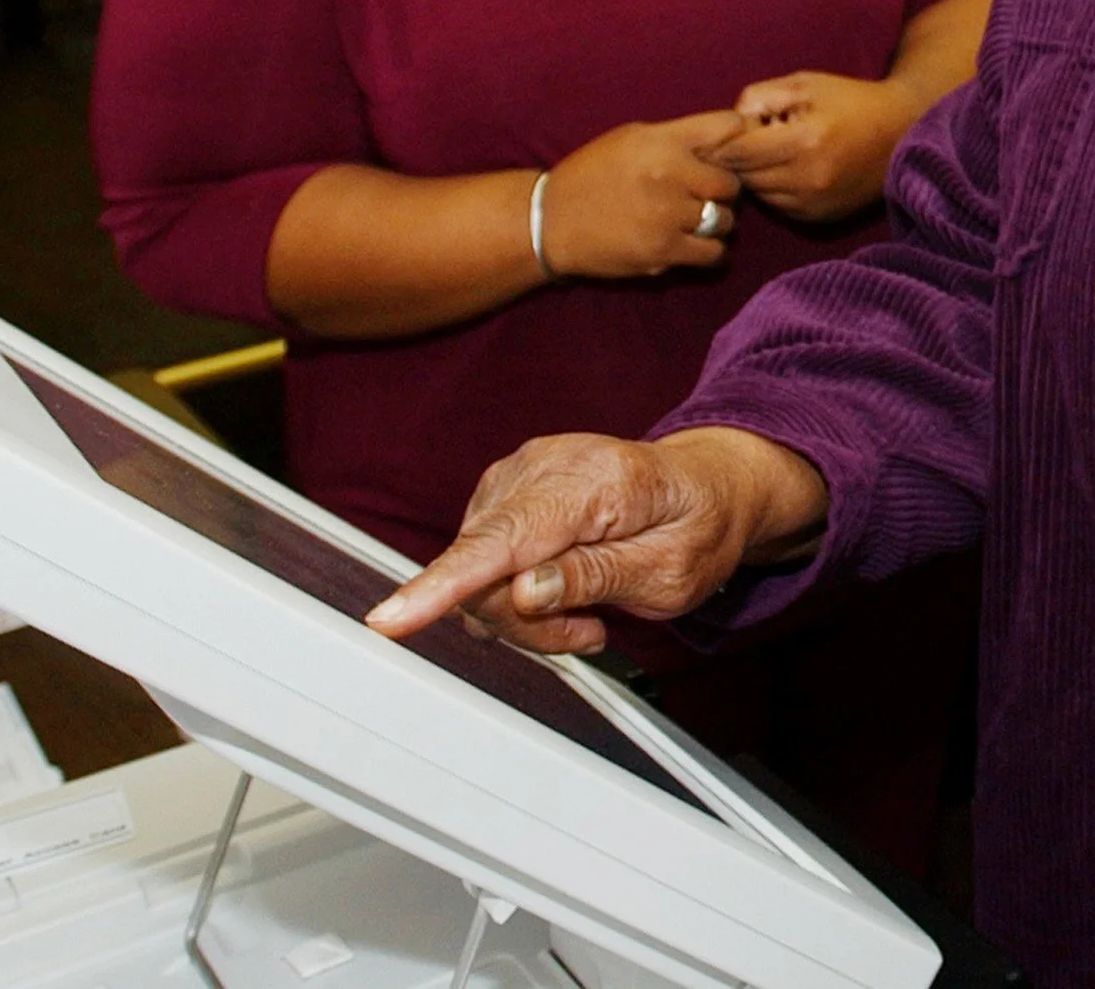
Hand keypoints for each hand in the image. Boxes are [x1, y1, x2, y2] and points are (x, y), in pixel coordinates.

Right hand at [364, 427, 828, 653]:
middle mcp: (546, 464)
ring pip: (478, 569)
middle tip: (590, 631)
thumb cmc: (695, 526)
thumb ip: (593, 577)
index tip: (390, 619)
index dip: (445, 585)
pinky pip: (484, 556)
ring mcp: (520, 471)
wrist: (704, 485)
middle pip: (484, 566)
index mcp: (595, 481)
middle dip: (525, 620)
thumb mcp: (669, 571)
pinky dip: (516, 589)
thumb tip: (520, 592)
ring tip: (587, 609)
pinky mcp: (506, 487)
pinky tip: (560, 589)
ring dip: (522, 610)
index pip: (504, 541)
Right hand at [542, 111, 745, 278]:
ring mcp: (669, 215)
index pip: (727, 126)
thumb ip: (676, 138)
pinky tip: (692, 243)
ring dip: (716, 222)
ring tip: (695, 221)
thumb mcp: (631, 139)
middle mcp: (670, 173)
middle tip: (708, 196)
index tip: (731, 153)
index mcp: (662, 140)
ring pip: (725, 220)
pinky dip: (709, 250)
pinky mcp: (664, 252)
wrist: (551, 221)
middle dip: (725, 191)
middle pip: (732, 183)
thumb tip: (723, 139)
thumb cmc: (592, 174)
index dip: (737, 139)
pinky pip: (714, 253)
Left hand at [704, 72, 921, 221]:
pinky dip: (774, 190)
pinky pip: (777, 206)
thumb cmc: (850, 101)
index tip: (719, 133)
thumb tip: (731, 122)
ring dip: (755, 176)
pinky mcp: (819, 217)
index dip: (722, 143)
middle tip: (747, 139)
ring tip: (770, 152)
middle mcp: (807, 178)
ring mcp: (814, 203)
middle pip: (744, 177)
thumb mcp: (805, 84)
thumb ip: (760, 96)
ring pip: (758, 195)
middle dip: (738, 159)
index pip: (738, 152)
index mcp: (803, 141)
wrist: (901, 133)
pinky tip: (788, 168)